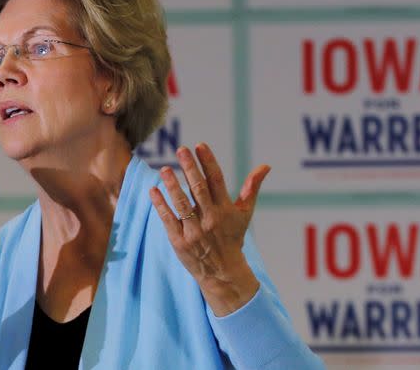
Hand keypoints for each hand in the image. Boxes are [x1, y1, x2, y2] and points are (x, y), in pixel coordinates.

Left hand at [149, 143, 269, 315]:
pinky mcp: (180, 241)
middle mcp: (210, 219)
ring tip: (165, 168)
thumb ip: (251, 188)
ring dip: (173, 185)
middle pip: (199, 189)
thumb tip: (265, 166)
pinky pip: (168, 220)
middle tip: (181, 149)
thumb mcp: (244, 214)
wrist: (223, 273)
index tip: (200, 145)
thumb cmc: (232, 238)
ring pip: (182, 204)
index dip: (208, 162)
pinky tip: (154, 190)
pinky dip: (161, 205)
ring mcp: (194, 231)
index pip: (216, 181)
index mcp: (225, 209)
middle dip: (190, 168)